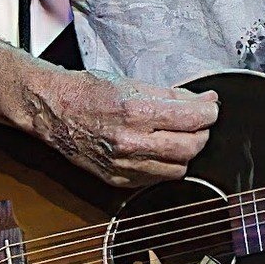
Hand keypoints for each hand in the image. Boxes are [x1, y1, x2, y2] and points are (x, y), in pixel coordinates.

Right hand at [26, 69, 218, 186]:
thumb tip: (206, 101)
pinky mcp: (117, 179)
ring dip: (185, 152)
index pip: (193, 119)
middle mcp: (131, 142)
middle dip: (201, 133)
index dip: (209, 112)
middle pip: (190, 147)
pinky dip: (164, 166)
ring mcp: (123, 165)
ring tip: (177, 136)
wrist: (54, 110)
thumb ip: (174, 96)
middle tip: (197, 122)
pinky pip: (156, 179)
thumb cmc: (90, 92)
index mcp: (136, 112)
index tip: (210, 108)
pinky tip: (158, 150)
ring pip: (178, 168)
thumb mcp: (134, 84)